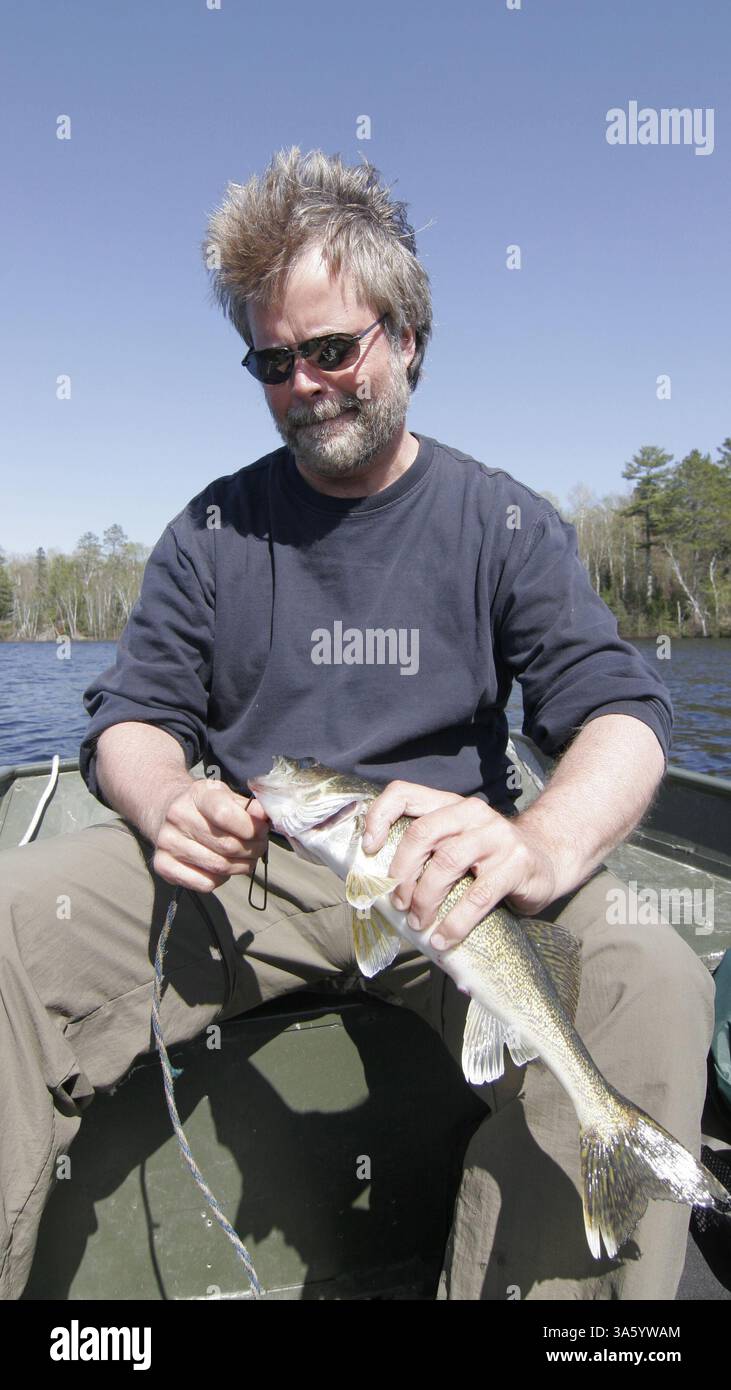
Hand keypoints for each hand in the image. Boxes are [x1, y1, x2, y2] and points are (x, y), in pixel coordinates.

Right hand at [151, 779, 269, 892]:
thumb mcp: (226, 796)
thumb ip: (247, 806)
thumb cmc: (205, 807)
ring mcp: (167, 842)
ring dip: (241, 867)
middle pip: (226, 845)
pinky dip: (221, 880)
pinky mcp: (162, 865)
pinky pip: (204, 883)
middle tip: (259, 847)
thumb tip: (264, 815)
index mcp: (196, 794)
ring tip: (246, 858)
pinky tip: (223, 869)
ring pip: (218, 867)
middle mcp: (177, 817)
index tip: (262, 831)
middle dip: (253, 850)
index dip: (251, 827)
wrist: (166, 813)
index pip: (225, 814)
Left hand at [362, 781, 556, 950]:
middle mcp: (472, 813)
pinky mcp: (516, 864)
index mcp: (450, 805)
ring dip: (425, 898)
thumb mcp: (457, 844)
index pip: (404, 794)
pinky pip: (478, 896)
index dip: (379, 817)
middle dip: (402, 872)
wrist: (547, 860)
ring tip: (418, 923)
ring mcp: (497, 836)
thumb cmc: (489, 858)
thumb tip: (381, 888)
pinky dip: (455, 922)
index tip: (368, 849)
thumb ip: (427, 852)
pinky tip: (444, 938)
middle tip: (397, 902)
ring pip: (447, 862)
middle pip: (422, 833)